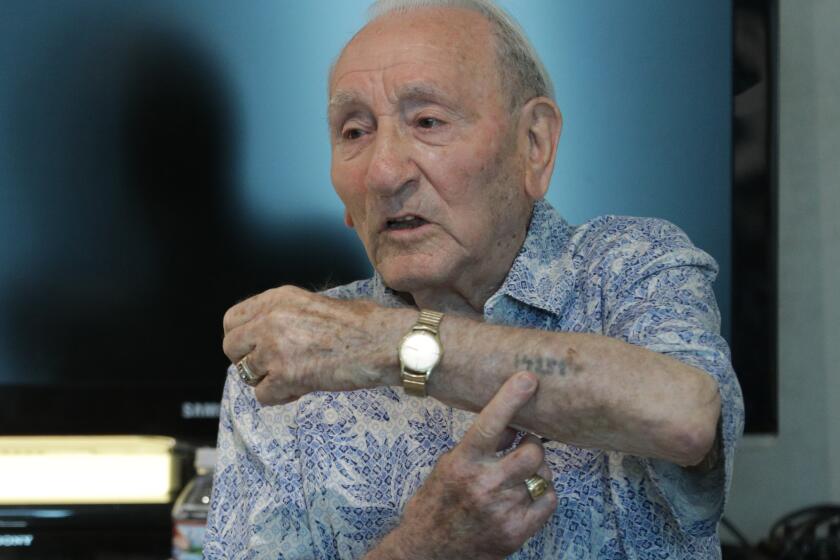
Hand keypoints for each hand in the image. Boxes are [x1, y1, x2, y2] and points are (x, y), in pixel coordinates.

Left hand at [222, 285, 390, 404]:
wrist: (383, 343)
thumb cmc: (362, 324)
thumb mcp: (315, 304)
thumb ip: (285, 315)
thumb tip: (266, 332)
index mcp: (278, 298)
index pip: (232, 319)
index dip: (240, 338)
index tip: (253, 347)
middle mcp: (270, 320)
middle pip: (231, 347)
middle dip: (248, 361)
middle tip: (273, 366)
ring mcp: (275, 348)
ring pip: (245, 374)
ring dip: (267, 380)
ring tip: (294, 377)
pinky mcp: (286, 376)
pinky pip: (263, 396)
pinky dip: (280, 397)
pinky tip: (302, 388)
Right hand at [393, 371, 556, 559]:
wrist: (429, 549)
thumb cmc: (438, 501)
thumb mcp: (449, 464)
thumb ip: (480, 445)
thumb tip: (513, 423)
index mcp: (462, 463)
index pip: (489, 424)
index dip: (509, 399)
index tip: (527, 379)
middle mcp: (483, 485)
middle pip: (531, 453)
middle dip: (532, 446)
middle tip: (524, 447)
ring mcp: (501, 510)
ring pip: (542, 475)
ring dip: (537, 471)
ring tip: (519, 476)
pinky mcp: (516, 531)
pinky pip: (549, 499)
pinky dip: (543, 493)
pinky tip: (526, 495)